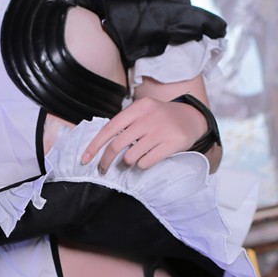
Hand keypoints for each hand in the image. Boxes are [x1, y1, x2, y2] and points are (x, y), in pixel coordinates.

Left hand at [80, 96, 208, 173]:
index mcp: (138, 107)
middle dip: (106, 161)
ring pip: (131, 157)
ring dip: (128, 163)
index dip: (95, 146)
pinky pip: (146, 162)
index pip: (110, 128)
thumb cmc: (160, 117)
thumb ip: (126, 124)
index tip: (85, 159)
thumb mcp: (143, 112)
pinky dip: (142, 165)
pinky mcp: (172, 144)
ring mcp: (161, 131)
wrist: (192, 118)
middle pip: (117, 145)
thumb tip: (101, 146)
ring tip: (133, 159)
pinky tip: (147, 159)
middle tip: (103, 169)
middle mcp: (148, 117)